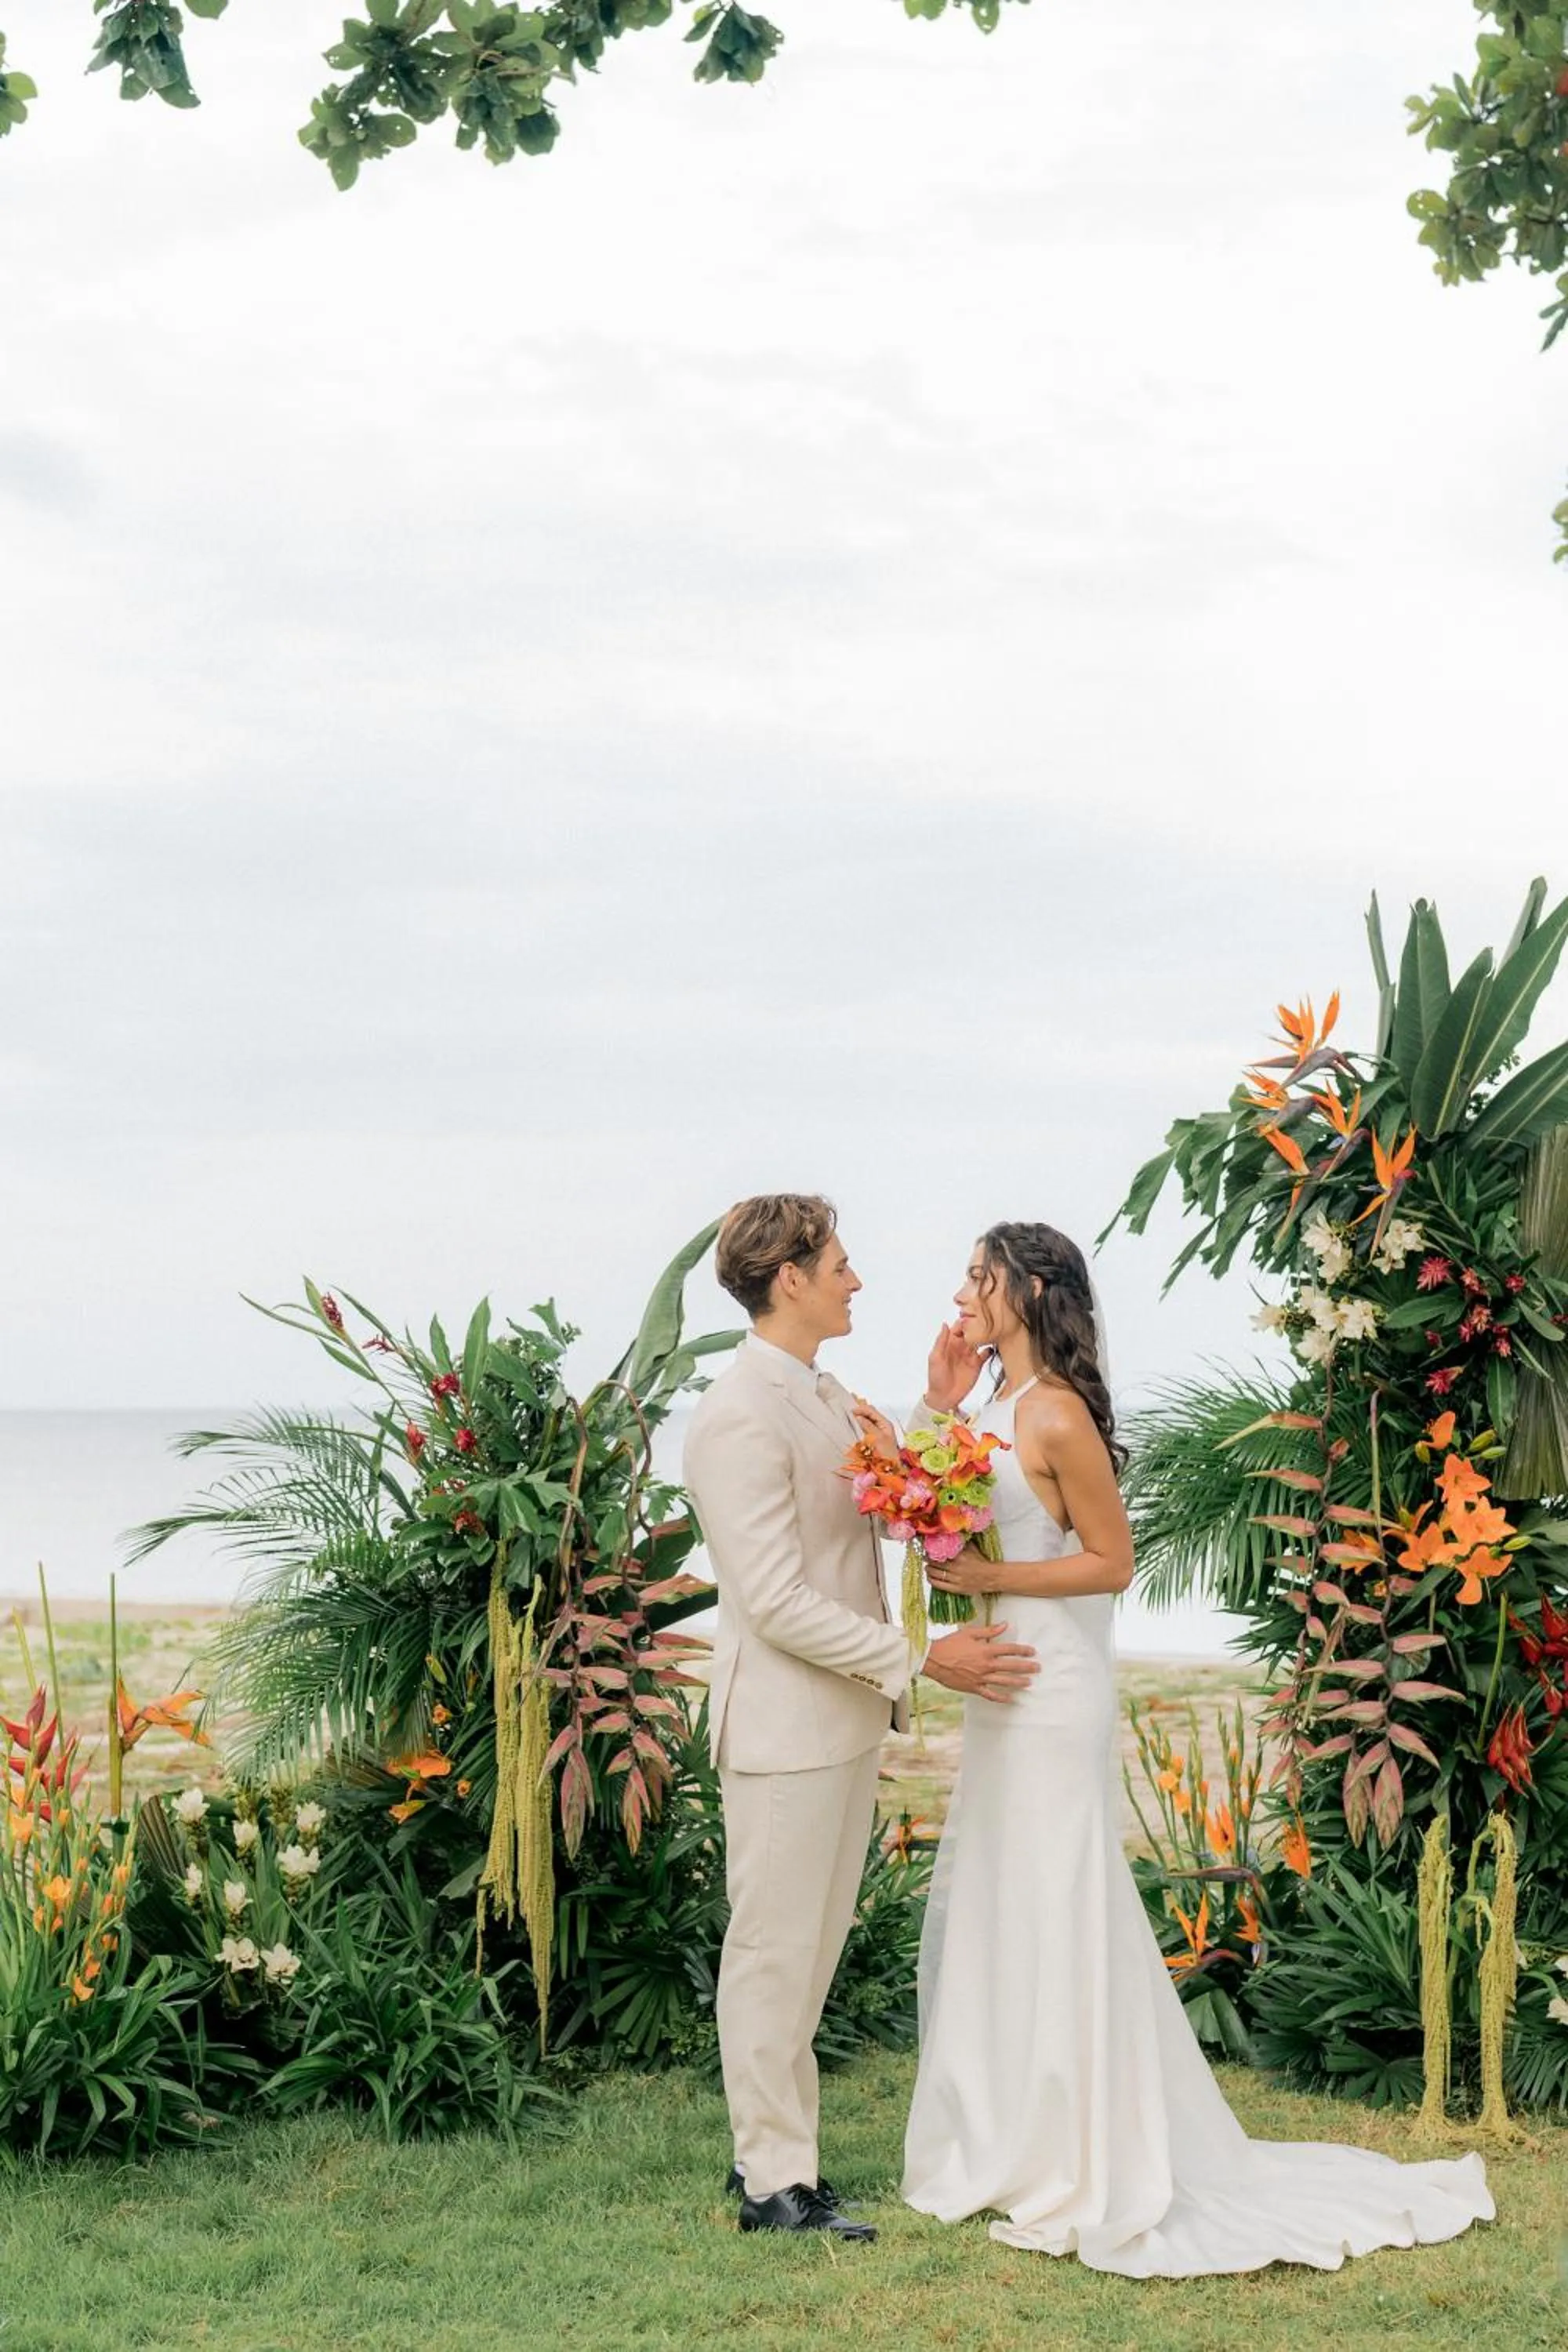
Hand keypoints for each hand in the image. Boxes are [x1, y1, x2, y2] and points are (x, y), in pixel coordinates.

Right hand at [851, 1398, 898, 1457]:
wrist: (890, 1469)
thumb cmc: (887, 1454)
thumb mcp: (878, 1438)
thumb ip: (868, 1426)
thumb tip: (858, 1417)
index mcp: (885, 1424)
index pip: (871, 1411)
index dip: (861, 1409)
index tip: (851, 1411)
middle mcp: (881, 1426)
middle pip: (869, 1414)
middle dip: (859, 1412)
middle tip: (848, 1414)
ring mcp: (877, 1432)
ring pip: (866, 1421)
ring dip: (858, 1419)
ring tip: (849, 1419)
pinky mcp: (872, 1438)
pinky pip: (864, 1429)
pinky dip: (858, 1426)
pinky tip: (853, 1428)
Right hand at [923, 1621, 1038, 1703]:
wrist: (933, 1659)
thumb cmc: (949, 1643)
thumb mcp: (969, 1632)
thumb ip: (989, 1630)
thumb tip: (1005, 1625)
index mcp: (986, 1650)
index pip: (1010, 1650)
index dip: (1023, 1650)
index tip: (1032, 1651)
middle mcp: (986, 1665)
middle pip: (1011, 1666)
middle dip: (1026, 1667)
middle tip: (1038, 1668)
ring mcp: (981, 1678)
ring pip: (1004, 1681)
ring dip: (1018, 1682)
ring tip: (1029, 1683)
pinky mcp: (974, 1688)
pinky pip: (990, 1694)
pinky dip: (1001, 1697)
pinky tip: (1010, 1699)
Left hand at [924, 1321, 984, 1413]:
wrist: (944, 1397)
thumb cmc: (936, 1377)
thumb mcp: (935, 1358)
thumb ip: (941, 1341)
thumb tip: (945, 1324)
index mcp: (950, 1342)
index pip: (959, 1326)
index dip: (965, 1321)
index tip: (972, 1317)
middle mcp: (961, 1346)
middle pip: (972, 1331)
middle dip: (978, 1326)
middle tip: (985, 1323)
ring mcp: (970, 1354)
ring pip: (980, 1340)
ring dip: (985, 1336)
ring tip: (990, 1333)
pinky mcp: (978, 1364)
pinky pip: (986, 1353)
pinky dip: (991, 1348)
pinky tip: (992, 1346)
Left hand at [926, 1543, 996, 1598]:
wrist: (991, 1577)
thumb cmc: (981, 1561)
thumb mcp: (972, 1548)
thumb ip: (961, 1543)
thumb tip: (949, 1535)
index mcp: (960, 1556)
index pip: (940, 1553)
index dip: (931, 1551)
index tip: (927, 1549)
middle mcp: (957, 1567)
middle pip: (935, 1563)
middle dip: (927, 1560)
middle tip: (924, 1558)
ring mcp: (956, 1579)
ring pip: (936, 1574)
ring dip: (928, 1570)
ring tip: (926, 1567)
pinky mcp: (956, 1589)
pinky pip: (940, 1585)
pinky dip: (932, 1581)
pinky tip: (930, 1577)